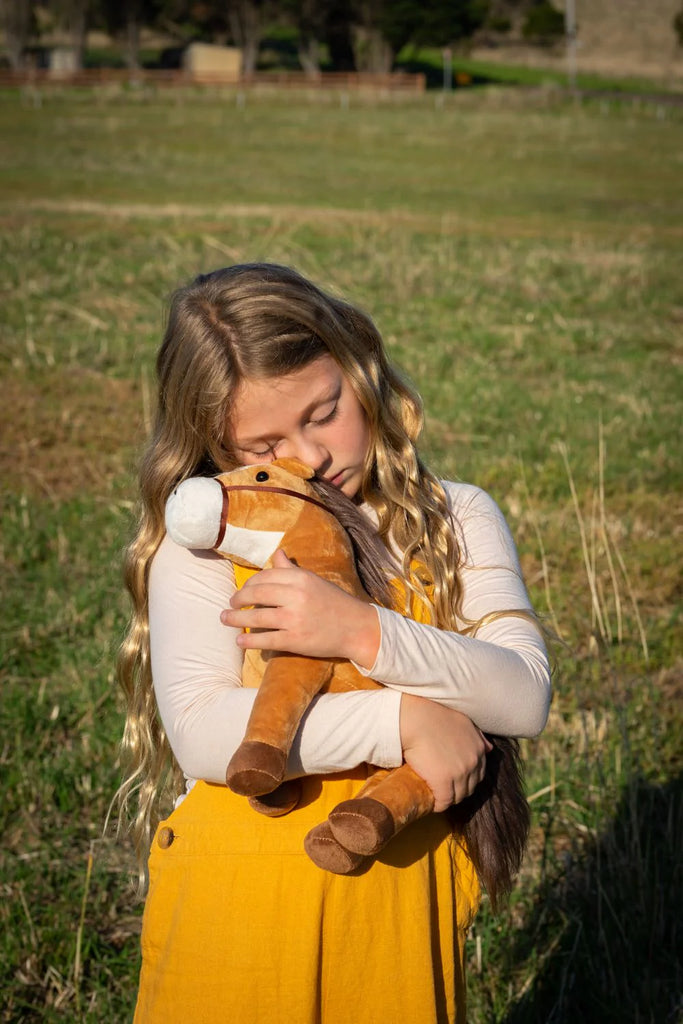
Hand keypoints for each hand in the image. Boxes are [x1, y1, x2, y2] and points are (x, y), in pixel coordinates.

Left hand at [220, 549, 380, 667]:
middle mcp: (296, 596)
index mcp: (300, 578)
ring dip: (236, 619)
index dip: (248, 584)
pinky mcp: (295, 639)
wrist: (356, 627)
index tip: (243, 591)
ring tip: (225, 619)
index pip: (264, 577)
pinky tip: (240, 641)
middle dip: (238, 599)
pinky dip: (250, 640)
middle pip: (256, 594)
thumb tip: (277, 553)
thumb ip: (291, 569)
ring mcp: (294, 618)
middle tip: (230, 605)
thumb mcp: (313, 581)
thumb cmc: (333, 602)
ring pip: (256, 617)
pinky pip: (266, 639)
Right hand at [399, 694, 492, 811]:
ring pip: (458, 796)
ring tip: (435, 795)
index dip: (466, 779)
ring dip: (448, 798)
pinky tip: (429, 801)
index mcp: (479, 748)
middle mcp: (473, 761)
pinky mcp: (444, 782)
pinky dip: (437, 804)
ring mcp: (460, 773)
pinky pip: (444, 801)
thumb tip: (489, 749)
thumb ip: (477, 735)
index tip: (453, 780)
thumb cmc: (433, 716)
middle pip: (470, 787)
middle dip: (458, 790)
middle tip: (442, 788)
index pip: (478, 774)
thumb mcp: (462, 721)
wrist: (414, 719)